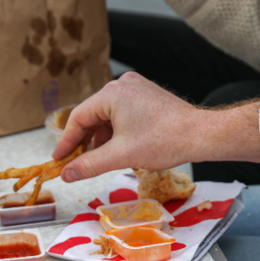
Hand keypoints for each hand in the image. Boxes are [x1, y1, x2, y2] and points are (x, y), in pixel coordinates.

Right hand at [51, 72, 259, 181]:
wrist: (200, 135)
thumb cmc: (164, 141)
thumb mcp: (121, 156)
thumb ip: (89, 165)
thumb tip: (67, 174)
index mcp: (112, 93)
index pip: (78, 118)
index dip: (67, 142)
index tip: (59, 159)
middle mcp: (122, 86)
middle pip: (92, 116)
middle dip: (84, 142)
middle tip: (75, 163)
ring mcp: (136, 90)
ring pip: (108, 117)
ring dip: (101, 139)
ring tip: (98, 161)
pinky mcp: (147, 97)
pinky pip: (122, 115)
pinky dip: (116, 133)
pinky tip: (117, 150)